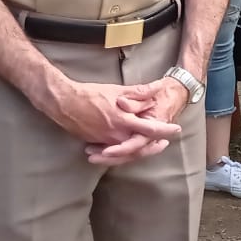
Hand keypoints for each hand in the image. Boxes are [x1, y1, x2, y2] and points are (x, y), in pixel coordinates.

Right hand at [35, 76, 180, 162]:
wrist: (64, 102)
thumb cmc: (91, 94)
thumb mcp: (117, 90)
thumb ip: (139, 92)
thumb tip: (157, 89)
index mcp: (123, 121)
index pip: (150, 128)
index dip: (165, 130)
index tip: (176, 129)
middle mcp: (115, 135)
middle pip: (140, 147)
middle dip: (154, 147)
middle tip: (164, 143)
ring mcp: (105, 141)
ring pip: (126, 152)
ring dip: (140, 150)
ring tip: (150, 146)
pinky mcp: (96, 142)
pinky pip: (113, 151)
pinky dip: (123, 151)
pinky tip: (129, 147)